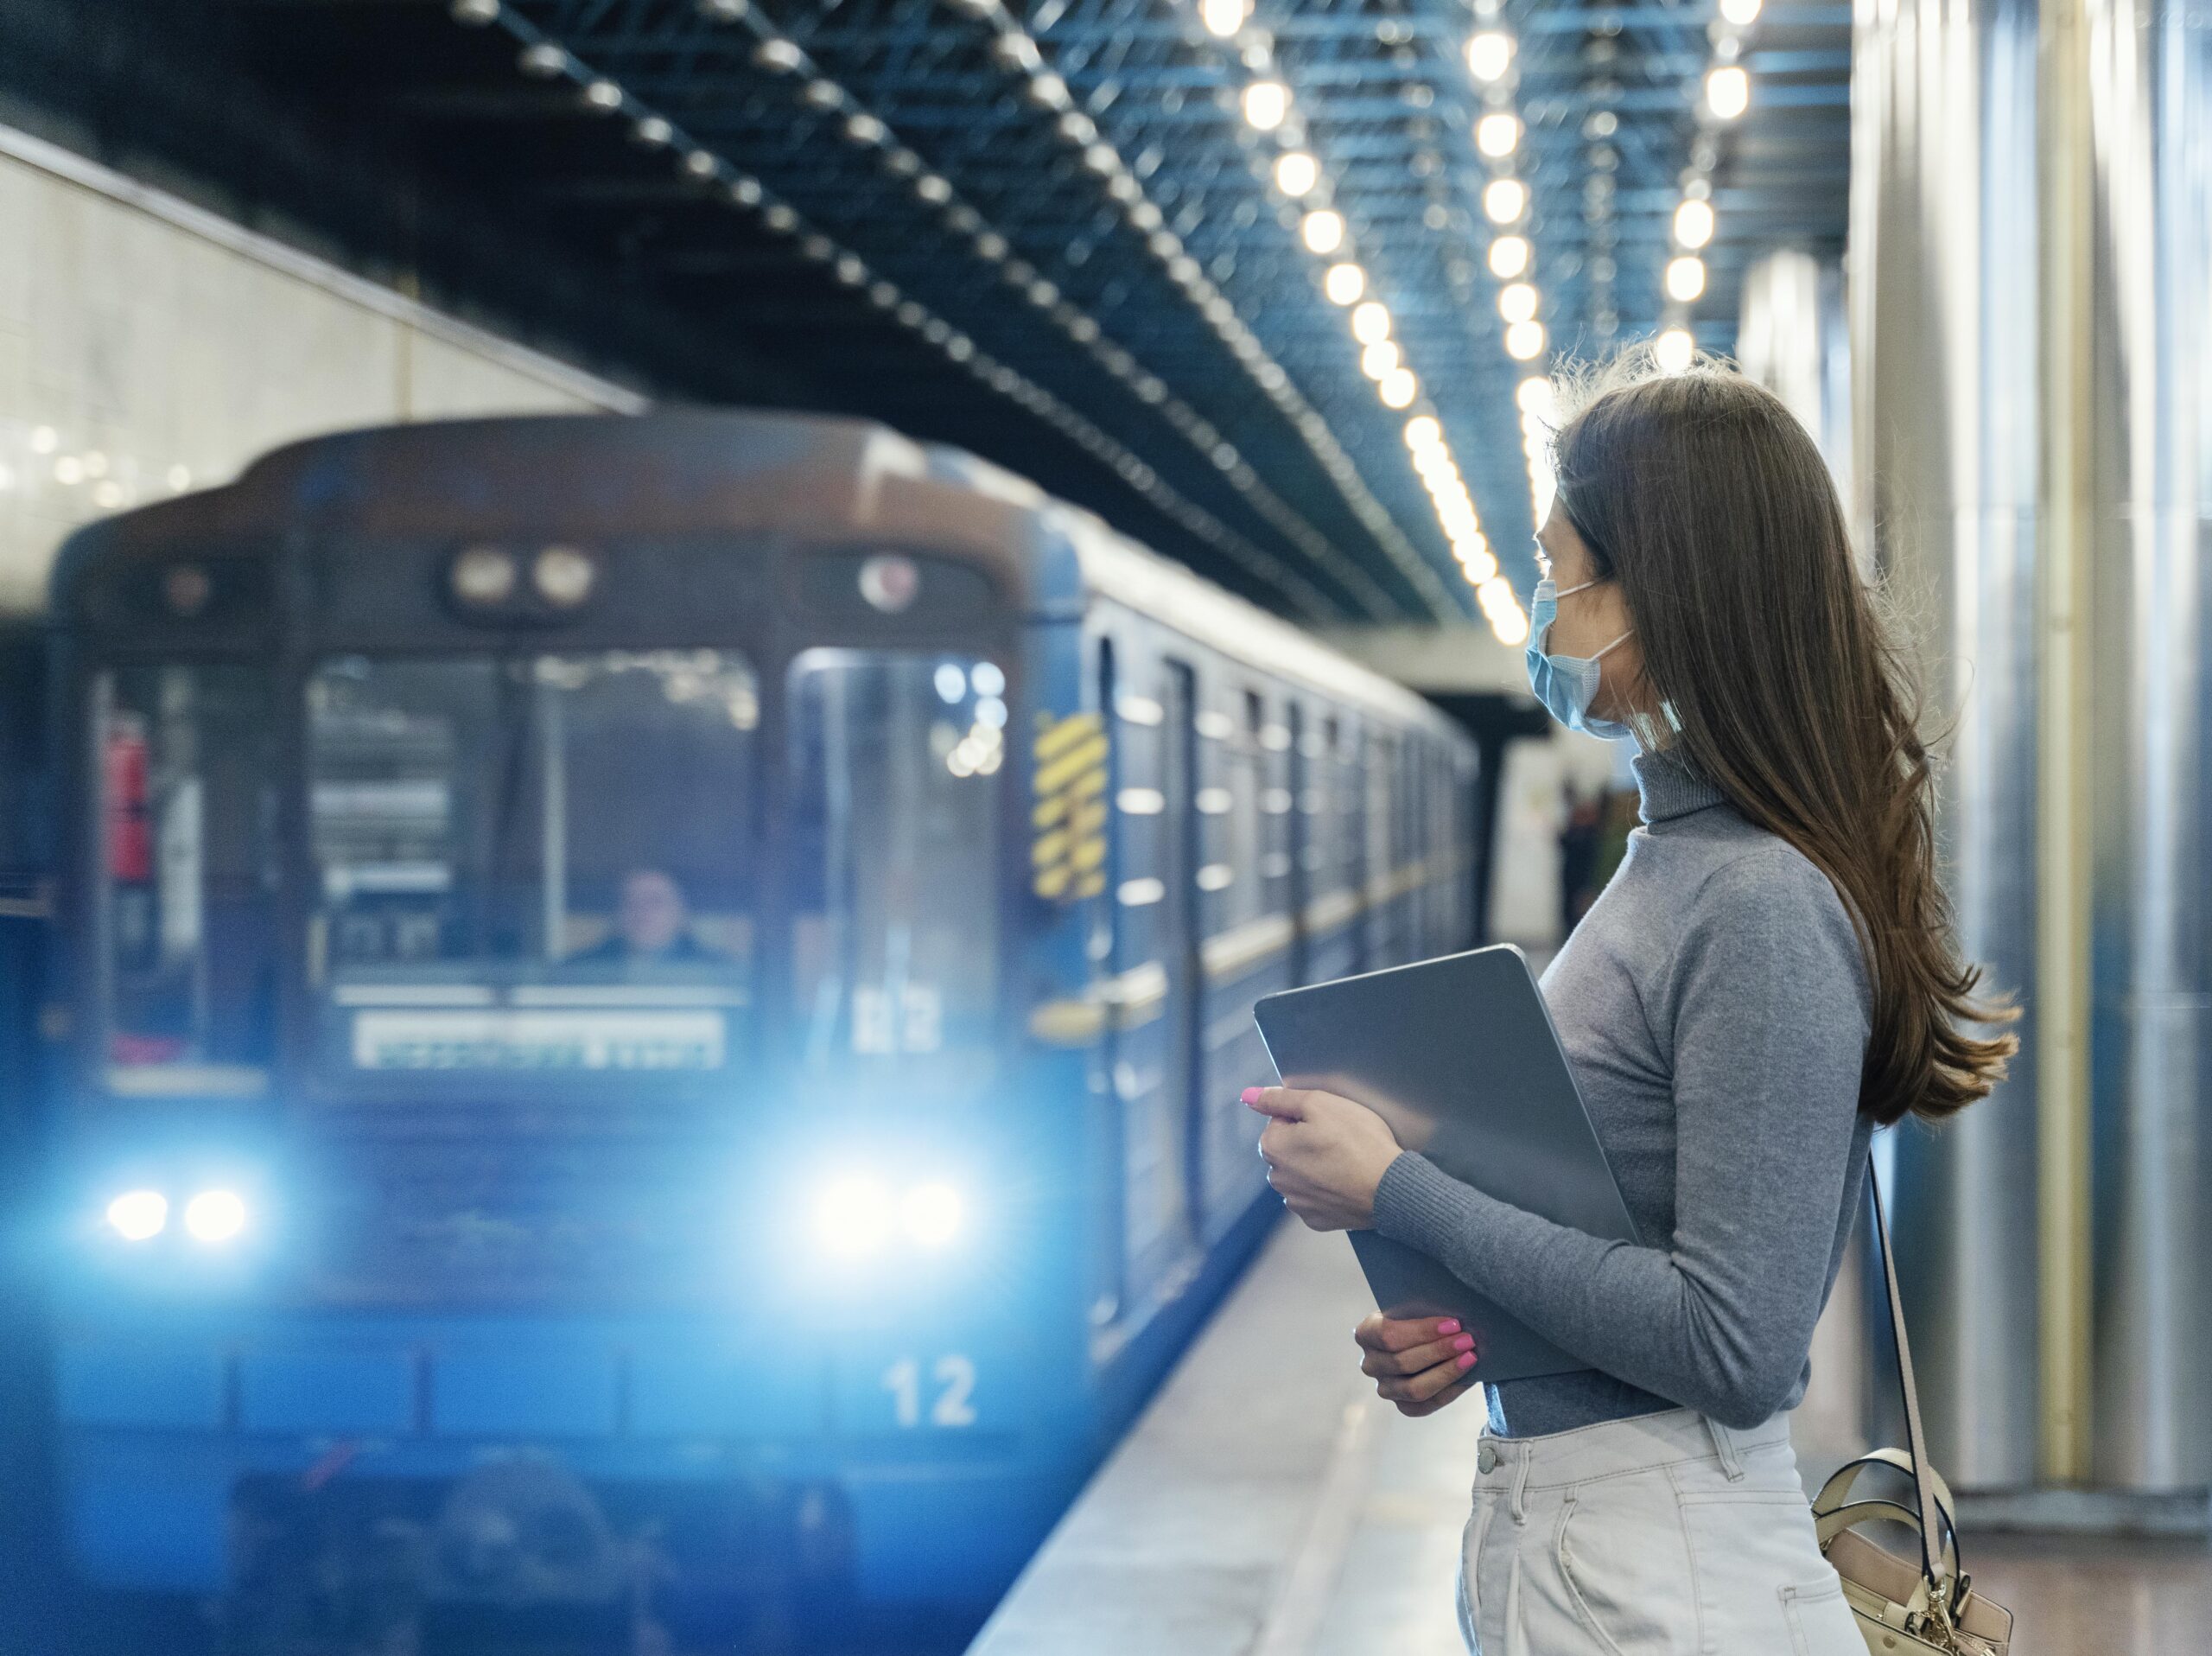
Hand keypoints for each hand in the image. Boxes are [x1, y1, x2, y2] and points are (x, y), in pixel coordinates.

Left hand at [1243, 1085, 1402, 1230]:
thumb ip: (1280, 1098)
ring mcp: (1297, 1203)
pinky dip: (1329, 1189)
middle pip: (1289, 1149)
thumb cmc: (1358, 1141)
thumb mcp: (1319, 1103)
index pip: (1280, 1120)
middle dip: (1308, 1142)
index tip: (1329, 1122)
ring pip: (1302, 1174)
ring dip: (1317, 1166)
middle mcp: (1277, 1179)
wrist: (1391, 1188)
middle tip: (1341, 1140)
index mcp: (1272, 1147)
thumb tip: (1248, 1097)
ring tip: (1347, 1161)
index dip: (1306, 1116)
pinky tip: (1348, 1182)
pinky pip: (1317, 1197)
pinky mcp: (1317, 1220)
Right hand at [1355, 1313, 1480, 1416]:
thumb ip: (1424, 1311)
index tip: (1453, 1324)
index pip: (1388, 1334)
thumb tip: (1456, 1319)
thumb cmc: (1415, 1319)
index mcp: (1366, 1334)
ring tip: (1470, 1357)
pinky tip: (1467, 1377)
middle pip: (1403, 1363)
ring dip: (1447, 1372)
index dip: (1421, 1331)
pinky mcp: (1403, 1406)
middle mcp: (1370, 1364)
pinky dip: (1449, 1390)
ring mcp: (1385, 1388)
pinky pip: (1426, 1404)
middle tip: (1467, 1340)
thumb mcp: (1412, 1308)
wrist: (1415, 1340)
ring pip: (1414, 1389)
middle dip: (1440, 1351)